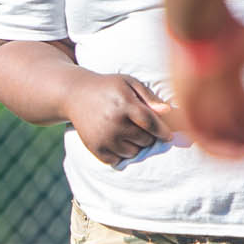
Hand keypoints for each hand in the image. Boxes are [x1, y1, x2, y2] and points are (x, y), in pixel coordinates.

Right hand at [67, 72, 182, 164]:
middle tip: (141, 128)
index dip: (163, 131)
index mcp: (124, 104)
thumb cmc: (108, 87)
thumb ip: (149, 97)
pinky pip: (117, 160)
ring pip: (133, 152)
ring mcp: (103, 137)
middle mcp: (113, 122)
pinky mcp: (95, 147)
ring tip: (128, 133)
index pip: (150, 123)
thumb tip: (167, 111)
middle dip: (148, 136)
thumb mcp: (129, 83)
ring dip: (135, 145)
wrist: (75, 95)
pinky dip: (121, 154)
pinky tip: (118, 141)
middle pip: (144, 140)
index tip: (168, 135)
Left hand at [169, 17, 243, 158]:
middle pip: (234, 132)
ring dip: (239, 152)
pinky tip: (241, 154)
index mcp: (231, 86)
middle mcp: (214, 99)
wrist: (199, 21)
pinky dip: (220, 150)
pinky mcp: (186, 108)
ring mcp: (199, 104)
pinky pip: (200, 139)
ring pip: (218, 139)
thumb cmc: (230, 30)